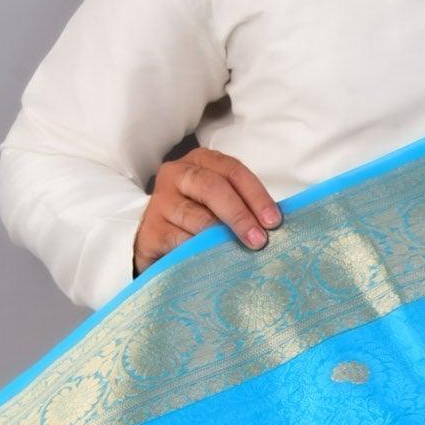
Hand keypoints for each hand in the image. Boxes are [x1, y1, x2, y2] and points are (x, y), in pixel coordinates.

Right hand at [133, 148, 281, 274]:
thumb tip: (271, 226)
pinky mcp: (151, 230)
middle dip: (240, 215)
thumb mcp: (219, 207)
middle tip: (259, 240)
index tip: (274, 221)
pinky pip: (180, 241)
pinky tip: (215, 262)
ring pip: (196, 217)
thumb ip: (242, 207)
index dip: (256, 195)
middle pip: (212, 187)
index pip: (232, 171)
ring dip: (222, 238)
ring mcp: (160, 201)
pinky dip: (200, 252)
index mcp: (200, 162)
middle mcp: (177, 174)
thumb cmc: (197, 223)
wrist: (158, 247)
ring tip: (240, 255)